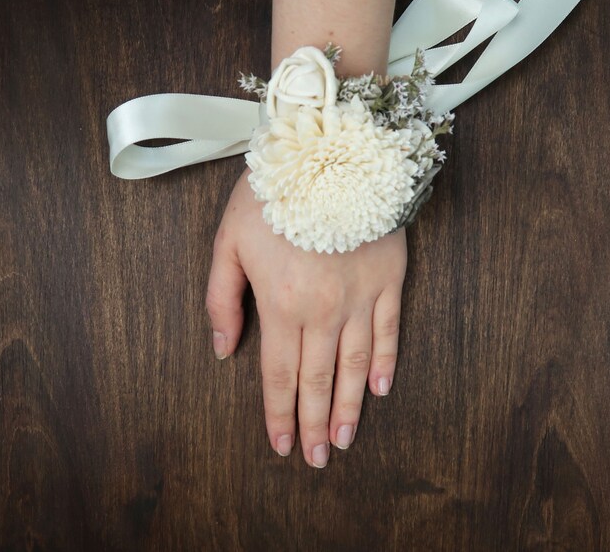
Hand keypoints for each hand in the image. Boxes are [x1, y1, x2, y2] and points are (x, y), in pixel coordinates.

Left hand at [206, 167, 406, 467]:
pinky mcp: (388, 278)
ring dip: (349, 407)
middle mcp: (322, 311)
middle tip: (316, 458)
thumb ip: (220, 299)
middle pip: (318, 380)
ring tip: (345, 439)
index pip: (279, 375)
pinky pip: (389, 330)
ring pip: (355, 365)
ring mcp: (360, 297)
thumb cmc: (273, 194)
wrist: (328, 151)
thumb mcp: (228, 241)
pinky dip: (384, 362)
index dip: (279, 413)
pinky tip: (380, 389)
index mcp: (281, 303)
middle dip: (314, 423)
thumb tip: (223, 349)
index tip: (281, 444)